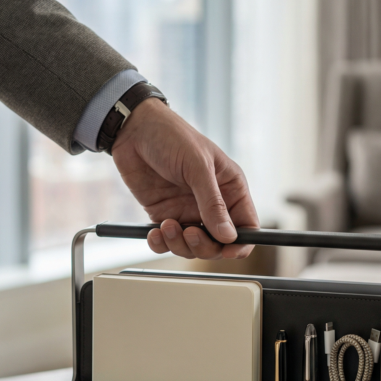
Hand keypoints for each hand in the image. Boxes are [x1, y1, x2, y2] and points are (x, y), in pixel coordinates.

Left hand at [111, 98, 258, 259]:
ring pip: (193, 247)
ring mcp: (188, 211)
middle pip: (219, 243)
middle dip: (204, 245)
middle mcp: (212, 204)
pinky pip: (167, 242)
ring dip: (179, 244)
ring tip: (167, 226)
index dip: (240, 244)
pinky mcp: (165, 215)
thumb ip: (213, 203)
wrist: (134, 129)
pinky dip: (161, 243)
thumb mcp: (197, 167)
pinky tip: (154, 232)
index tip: (226, 250)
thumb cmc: (171, 136)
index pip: (247, 226)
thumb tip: (228, 236)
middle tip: (189, 233)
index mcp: (230, 189)